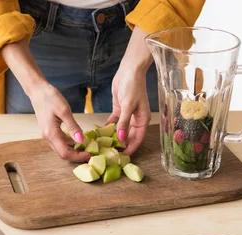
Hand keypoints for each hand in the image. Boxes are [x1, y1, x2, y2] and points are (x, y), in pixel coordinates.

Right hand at [29, 82, 89, 161]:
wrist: (38, 91)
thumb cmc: (50, 98)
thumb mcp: (64, 111)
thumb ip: (73, 127)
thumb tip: (82, 140)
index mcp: (51, 134)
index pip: (65, 153)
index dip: (78, 156)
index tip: (90, 154)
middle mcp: (48, 137)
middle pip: (63, 154)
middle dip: (77, 156)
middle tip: (90, 153)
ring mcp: (47, 135)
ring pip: (61, 149)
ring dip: (74, 151)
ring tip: (87, 147)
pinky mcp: (49, 131)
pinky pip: (60, 142)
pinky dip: (70, 144)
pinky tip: (78, 139)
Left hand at [105, 25, 153, 155]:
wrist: (129, 70)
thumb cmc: (133, 86)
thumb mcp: (128, 105)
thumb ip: (123, 123)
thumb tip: (121, 139)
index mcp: (142, 120)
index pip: (138, 138)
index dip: (131, 148)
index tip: (123, 157)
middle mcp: (135, 119)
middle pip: (128, 136)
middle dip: (121, 145)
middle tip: (110, 154)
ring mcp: (126, 115)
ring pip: (119, 130)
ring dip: (112, 137)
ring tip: (103, 146)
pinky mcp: (118, 110)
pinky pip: (113, 122)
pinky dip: (107, 128)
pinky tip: (100, 134)